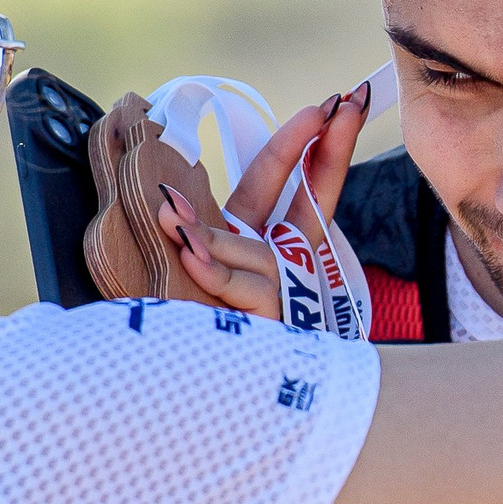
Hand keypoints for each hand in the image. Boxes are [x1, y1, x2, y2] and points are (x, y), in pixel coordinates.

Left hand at [163, 79, 374, 314]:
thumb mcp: (176, 270)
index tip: (334, 103)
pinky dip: (215, 272)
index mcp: (257, 242)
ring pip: (255, 254)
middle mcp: (278, 266)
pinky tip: (188, 257)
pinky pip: (242, 290)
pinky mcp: (270, 330)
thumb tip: (164, 195)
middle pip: (311, 203)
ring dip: (214, 240)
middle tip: (337, 108)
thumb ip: (185, 234)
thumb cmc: (180, 331)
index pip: (287, 183)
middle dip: (326, 152)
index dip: (309, 143)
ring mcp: (280, 298)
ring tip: (167, 219)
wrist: (191, 400)